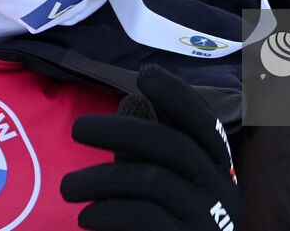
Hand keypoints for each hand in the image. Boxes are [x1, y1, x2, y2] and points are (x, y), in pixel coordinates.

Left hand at [62, 64, 239, 230]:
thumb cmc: (176, 229)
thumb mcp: (175, 189)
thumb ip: (156, 156)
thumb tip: (129, 106)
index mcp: (219, 168)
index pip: (203, 123)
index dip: (177, 96)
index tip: (144, 75)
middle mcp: (221, 189)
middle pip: (171, 145)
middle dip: (120, 130)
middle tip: (77, 128)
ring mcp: (207, 219)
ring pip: (152, 180)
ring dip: (101, 178)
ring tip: (67, 188)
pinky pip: (144, 218)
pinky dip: (109, 211)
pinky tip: (87, 217)